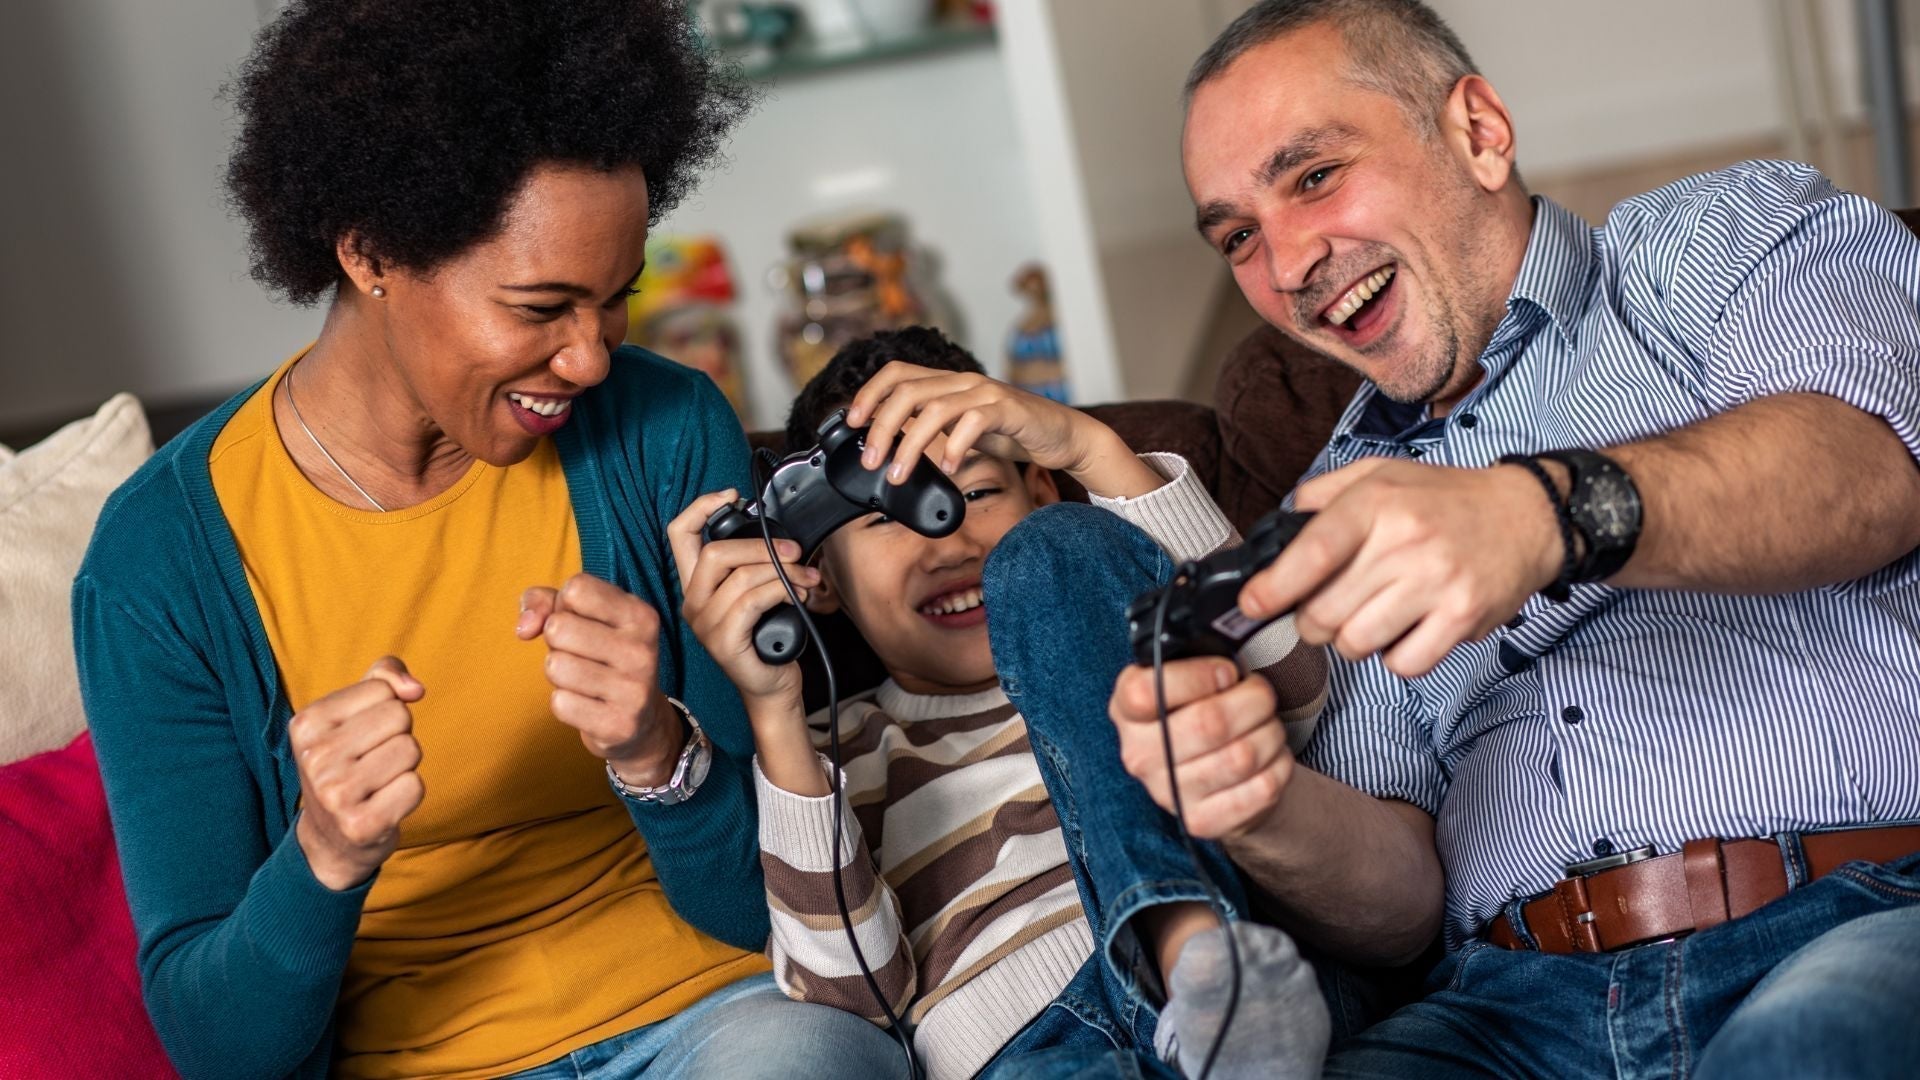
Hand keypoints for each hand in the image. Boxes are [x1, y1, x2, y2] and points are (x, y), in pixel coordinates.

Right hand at [290, 656, 425, 890]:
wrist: (330, 839)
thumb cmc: (349, 763)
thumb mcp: (352, 712)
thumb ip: (384, 676)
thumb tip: (415, 689)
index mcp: (306, 723)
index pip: (382, 689)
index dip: (385, 710)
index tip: (361, 737)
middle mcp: (314, 757)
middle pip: (400, 716)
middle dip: (397, 736)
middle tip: (372, 762)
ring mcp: (334, 794)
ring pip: (410, 749)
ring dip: (404, 766)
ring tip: (377, 783)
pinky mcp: (361, 824)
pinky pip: (415, 785)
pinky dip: (408, 795)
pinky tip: (382, 805)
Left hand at [517, 574, 680, 785]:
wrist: (642, 721)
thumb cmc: (602, 656)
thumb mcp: (582, 617)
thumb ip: (542, 601)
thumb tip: (524, 627)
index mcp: (640, 614)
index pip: (576, 589)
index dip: (564, 606)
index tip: (582, 622)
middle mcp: (641, 649)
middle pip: (558, 627)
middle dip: (556, 642)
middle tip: (580, 655)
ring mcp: (633, 689)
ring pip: (556, 666)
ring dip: (558, 674)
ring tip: (583, 680)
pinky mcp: (619, 724)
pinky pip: (560, 703)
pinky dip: (564, 704)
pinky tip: (588, 705)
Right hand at [665, 490, 816, 710]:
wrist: (772, 685)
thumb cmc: (767, 636)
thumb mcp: (757, 592)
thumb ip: (753, 564)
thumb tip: (778, 537)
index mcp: (697, 584)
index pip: (680, 535)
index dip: (701, 507)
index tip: (731, 496)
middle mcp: (693, 602)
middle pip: (716, 551)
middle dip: (762, 545)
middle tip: (795, 551)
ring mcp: (705, 624)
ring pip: (741, 576)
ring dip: (783, 571)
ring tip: (807, 578)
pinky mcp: (724, 641)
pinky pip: (752, 601)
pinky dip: (781, 591)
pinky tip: (798, 596)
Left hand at [843, 361, 1158, 497]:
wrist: (1062, 435)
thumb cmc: (1011, 434)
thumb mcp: (962, 431)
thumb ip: (933, 432)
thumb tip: (893, 450)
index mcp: (948, 382)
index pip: (897, 374)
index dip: (870, 393)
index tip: (853, 423)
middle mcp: (963, 381)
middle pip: (907, 392)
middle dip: (882, 428)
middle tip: (871, 460)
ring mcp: (985, 393)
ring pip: (934, 410)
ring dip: (910, 445)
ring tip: (900, 474)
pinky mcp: (1008, 409)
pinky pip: (973, 422)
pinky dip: (954, 447)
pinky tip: (947, 467)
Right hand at [1108, 656, 1293, 838]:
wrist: (1213, 776)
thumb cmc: (1202, 711)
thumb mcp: (1188, 677)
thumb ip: (1195, 656)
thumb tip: (1231, 634)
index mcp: (1126, 709)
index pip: (1145, 692)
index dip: (1197, 677)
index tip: (1227, 671)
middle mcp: (1138, 754)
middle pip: (1209, 723)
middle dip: (1253, 700)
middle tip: (1263, 694)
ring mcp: (1168, 793)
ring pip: (1241, 756)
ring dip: (1270, 733)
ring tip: (1270, 724)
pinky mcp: (1201, 822)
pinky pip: (1259, 789)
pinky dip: (1279, 766)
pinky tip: (1272, 756)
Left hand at [1238, 459, 1561, 677]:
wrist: (1527, 515)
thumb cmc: (1444, 499)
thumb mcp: (1380, 473)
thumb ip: (1324, 494)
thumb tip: (1276, 528)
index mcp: (1377, 501)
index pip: (1312, 552)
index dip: (1273, 587)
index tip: (1252, 605)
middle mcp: (1406, 541)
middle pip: (1324, 612)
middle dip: (1313, 621)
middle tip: (1327, 610)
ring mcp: (1437, 581)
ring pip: (1357, 643)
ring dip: (1353, 641)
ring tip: (1371, 617)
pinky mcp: (1464, 616)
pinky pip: (1404, 664)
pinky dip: (1397, 658)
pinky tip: (1406, 631)